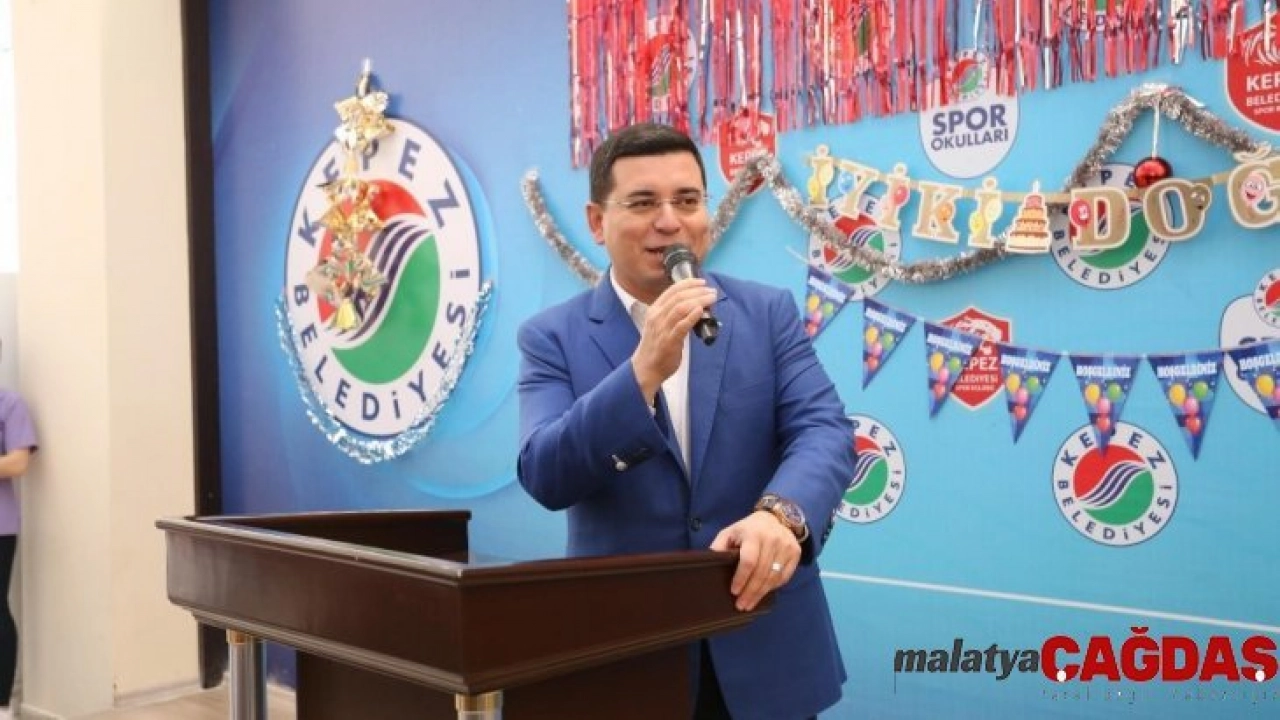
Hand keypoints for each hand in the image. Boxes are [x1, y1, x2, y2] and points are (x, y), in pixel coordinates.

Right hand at [630, 278, 716, 400]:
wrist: (646, 368)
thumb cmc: (656, 347)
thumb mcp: (659, 325)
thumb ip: (672, 315)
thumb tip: (694, 306)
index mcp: (654, 310)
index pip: (671, 291)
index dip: (688, 283)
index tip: (701, 282)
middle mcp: (657, 316)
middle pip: (679, 297)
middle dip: (697, 291)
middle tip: (711, 291)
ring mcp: (662, 328)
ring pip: (681, 308)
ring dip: (699, 300)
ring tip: (711, 298)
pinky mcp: (669, 341)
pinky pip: (681, 326)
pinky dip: (692, 316)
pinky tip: (701, 311)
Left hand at [710, 510, 799, 611]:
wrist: (776, 517)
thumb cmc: (748, 529)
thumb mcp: (730, 532)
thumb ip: (719, 546)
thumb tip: (710, 562)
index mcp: (753, 534)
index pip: (749, 560)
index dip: (741, 578)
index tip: (734, 591)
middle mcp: (772, 539)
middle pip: (761, 572)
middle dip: (750, 592)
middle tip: (741, 605)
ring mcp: (786, 546)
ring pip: (773, 576)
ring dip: (761, 593)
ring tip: (750, 604)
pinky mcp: (796, 553)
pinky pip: (784, 576)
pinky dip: (773, 587)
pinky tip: (763, 593)